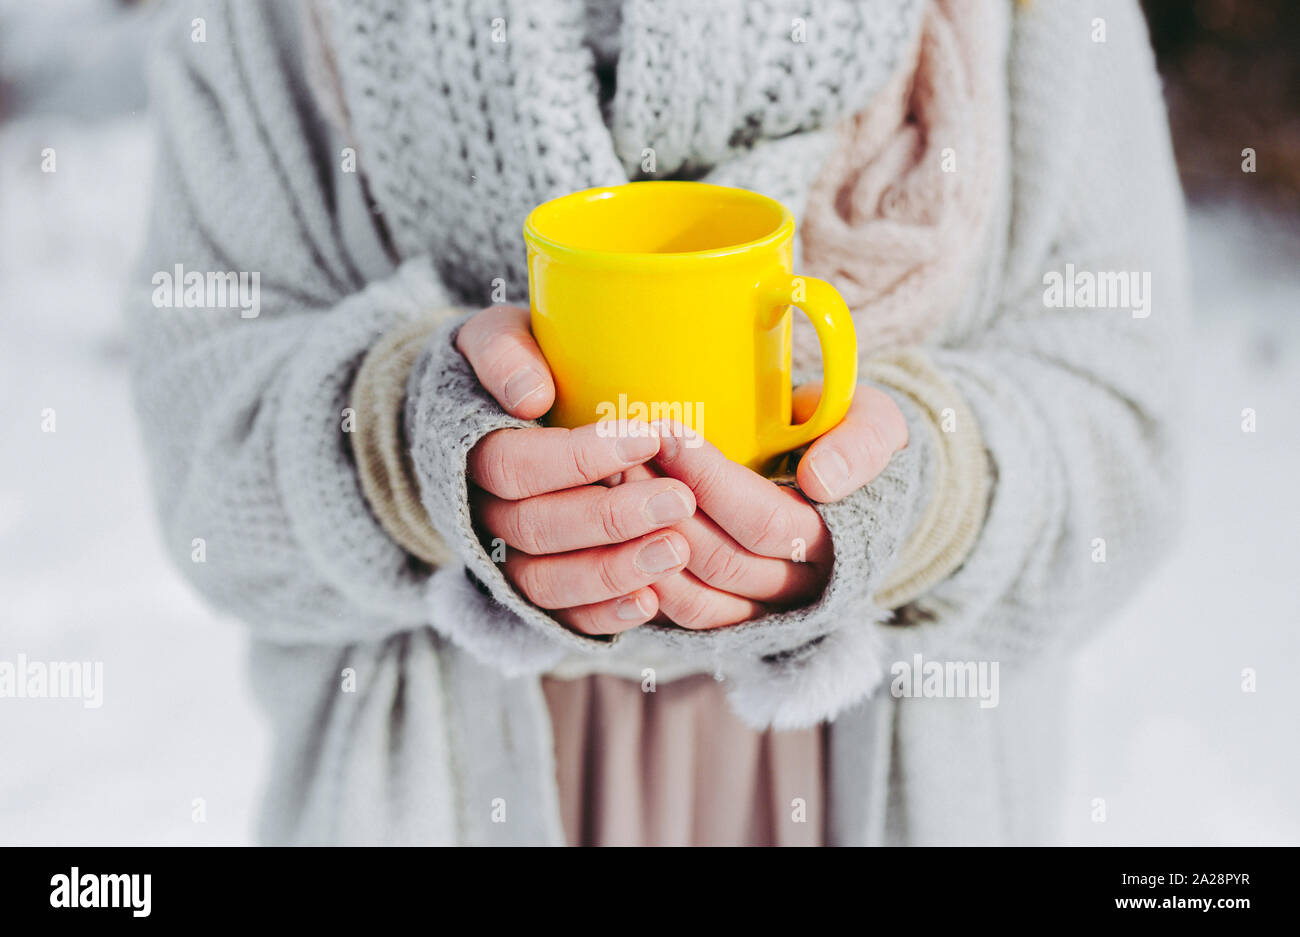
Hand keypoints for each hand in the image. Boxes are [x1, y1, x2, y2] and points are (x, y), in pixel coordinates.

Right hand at [457, 306, 695, 636]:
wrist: (495, 407)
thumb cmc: (516, 363)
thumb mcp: (499, 336)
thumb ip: (504, 354)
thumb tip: (529, 396)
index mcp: (470, 450)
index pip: (513, 463)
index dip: (578, 457)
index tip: (648, 435)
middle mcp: (482, 511)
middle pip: (535, 528)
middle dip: (610, 518)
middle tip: (679, 500)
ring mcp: (506, 555)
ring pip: (543, 582)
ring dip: (612, 571)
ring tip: (676, 551)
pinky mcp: (536, 586)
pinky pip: (558, 616)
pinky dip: (600, 615)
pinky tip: (647, 603)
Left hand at [628, 383, 908, 629]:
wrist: (839, 471)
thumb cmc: (849, 436)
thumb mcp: (876, 423)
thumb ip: (861, 444)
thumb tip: (820, 482)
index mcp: (839, 542)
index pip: (765, 521)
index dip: (711, 481)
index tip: (669, 434)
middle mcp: (802, 588)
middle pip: (722, 561)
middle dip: (665, 508)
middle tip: (620, 456)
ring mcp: (765, 609)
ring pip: (697, 596)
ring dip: (644, 544)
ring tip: (610, 485)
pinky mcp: (733, 617)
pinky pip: (684, 614)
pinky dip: (645, 584)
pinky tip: (615, 538)